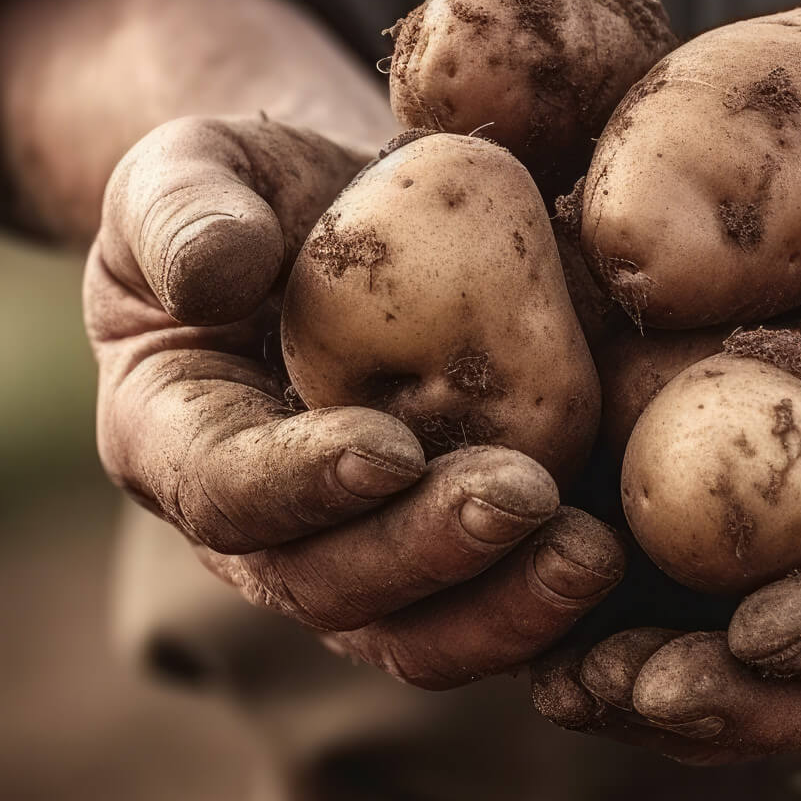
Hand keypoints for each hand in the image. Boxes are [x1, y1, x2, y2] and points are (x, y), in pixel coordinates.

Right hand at [83, 114, 626, 689]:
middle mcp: (260, 531)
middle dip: (425, 550)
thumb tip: (213, 275)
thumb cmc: (249, 190)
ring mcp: (358, 558)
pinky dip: (555, 611)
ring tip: (589, 555)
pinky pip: (495, 616)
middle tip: (519, 497)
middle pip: (329, 585)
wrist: (343, 217)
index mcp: (172, 441)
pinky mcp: (451, 562)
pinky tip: (627, 565)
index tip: (388, 447)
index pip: (223, 490)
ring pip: (418, 631)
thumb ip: (180, 213)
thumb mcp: (186, 169)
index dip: (301, 483)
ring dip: (504, 607)